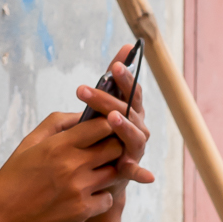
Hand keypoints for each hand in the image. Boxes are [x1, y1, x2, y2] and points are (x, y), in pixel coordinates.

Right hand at [0, 102, 142, 221]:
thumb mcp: (29, 143)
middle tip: (105, 151)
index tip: (105, 129)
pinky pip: (108, 199)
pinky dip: (102, 197)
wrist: (3, 219)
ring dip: (109, 172)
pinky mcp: (82, 211)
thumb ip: (57, 124)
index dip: (108, 125)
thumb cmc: (14, 179)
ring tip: (95, 174)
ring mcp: (79, 189)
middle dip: (113, 147)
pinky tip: (89, 195)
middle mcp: (72, 165)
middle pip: (115, 148)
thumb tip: (82, 114)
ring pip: (115, 173)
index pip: (101, 125)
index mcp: (59, 145)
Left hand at [75, 47, 153, 212]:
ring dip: (124, 126)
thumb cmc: (99, 135)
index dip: (125, 79)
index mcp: (131, 111)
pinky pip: (136, 170)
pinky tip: (129, 167)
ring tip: (111, 118)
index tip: (114, 67)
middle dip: (108, 100)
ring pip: (134, 135)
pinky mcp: (130, 170)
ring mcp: (136, 149)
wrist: (98, 176)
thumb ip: (113, 79)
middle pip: (129, 110)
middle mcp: (138, 128)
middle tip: (84, 91)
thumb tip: (127, 45)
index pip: (132, 91)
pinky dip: (138, 171)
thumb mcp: (102, 106)